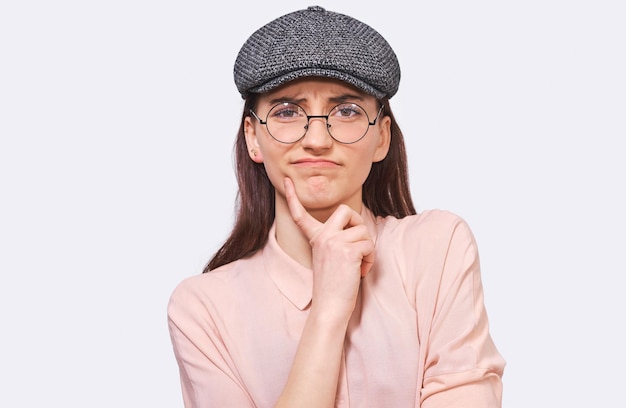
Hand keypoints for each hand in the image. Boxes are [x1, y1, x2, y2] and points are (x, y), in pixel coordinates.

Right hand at [283, 177, 374, 315]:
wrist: (330, 307)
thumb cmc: (333, 286)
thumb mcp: (329, 257)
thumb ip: (337, 241)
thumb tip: (358, 228)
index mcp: (315, 238)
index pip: (301, 214)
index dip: (293, 196)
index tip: (286, 180)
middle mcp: (322, 237)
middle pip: (346, 211)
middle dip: (359, 224)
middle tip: (358, 244)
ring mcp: (334, 242)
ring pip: (363, 232)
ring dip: (367, 250)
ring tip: (358, 266)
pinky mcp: (348, 250)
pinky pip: (369, 245)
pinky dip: (370, 259)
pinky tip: (361, 271)